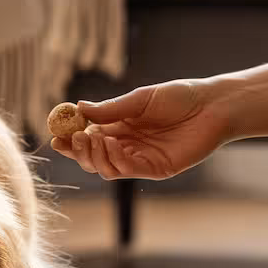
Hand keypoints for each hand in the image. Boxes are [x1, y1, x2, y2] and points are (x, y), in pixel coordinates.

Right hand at [51, 79, 233, 179]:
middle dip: (77, 150)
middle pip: (92, 156)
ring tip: (92, 138)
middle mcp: (127, 145)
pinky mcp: (156, 168)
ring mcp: (141, 158)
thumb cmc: (179, 97)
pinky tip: (111, 144)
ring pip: (105, 168)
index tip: (55, 132)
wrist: (212, 105)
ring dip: (93, 156)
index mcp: (120, 126)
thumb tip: (79, 108)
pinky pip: (127, 170)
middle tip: (72, 138)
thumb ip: (111, 108)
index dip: (71, 137)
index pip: (88, 136)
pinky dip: (114, 159)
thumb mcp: (139, 99)